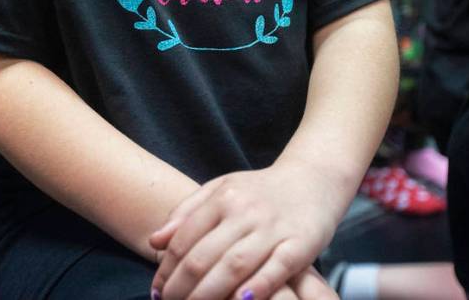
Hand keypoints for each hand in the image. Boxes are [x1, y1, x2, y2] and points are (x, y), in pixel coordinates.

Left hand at [148, 161, 342, 299]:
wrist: (314, 180)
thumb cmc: (261, 191)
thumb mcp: (221, 189)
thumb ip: (187, 212)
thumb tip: (154, 241)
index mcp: (223, 197)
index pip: (185, 238)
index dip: (166, 269)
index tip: (156, 291)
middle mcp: (246, 210)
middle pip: (204, 256)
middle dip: (181, 288)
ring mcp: (274, 227)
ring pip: (234, 265)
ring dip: (208, 294)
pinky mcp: (301, 243)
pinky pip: (276, 269)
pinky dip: (256, 288)